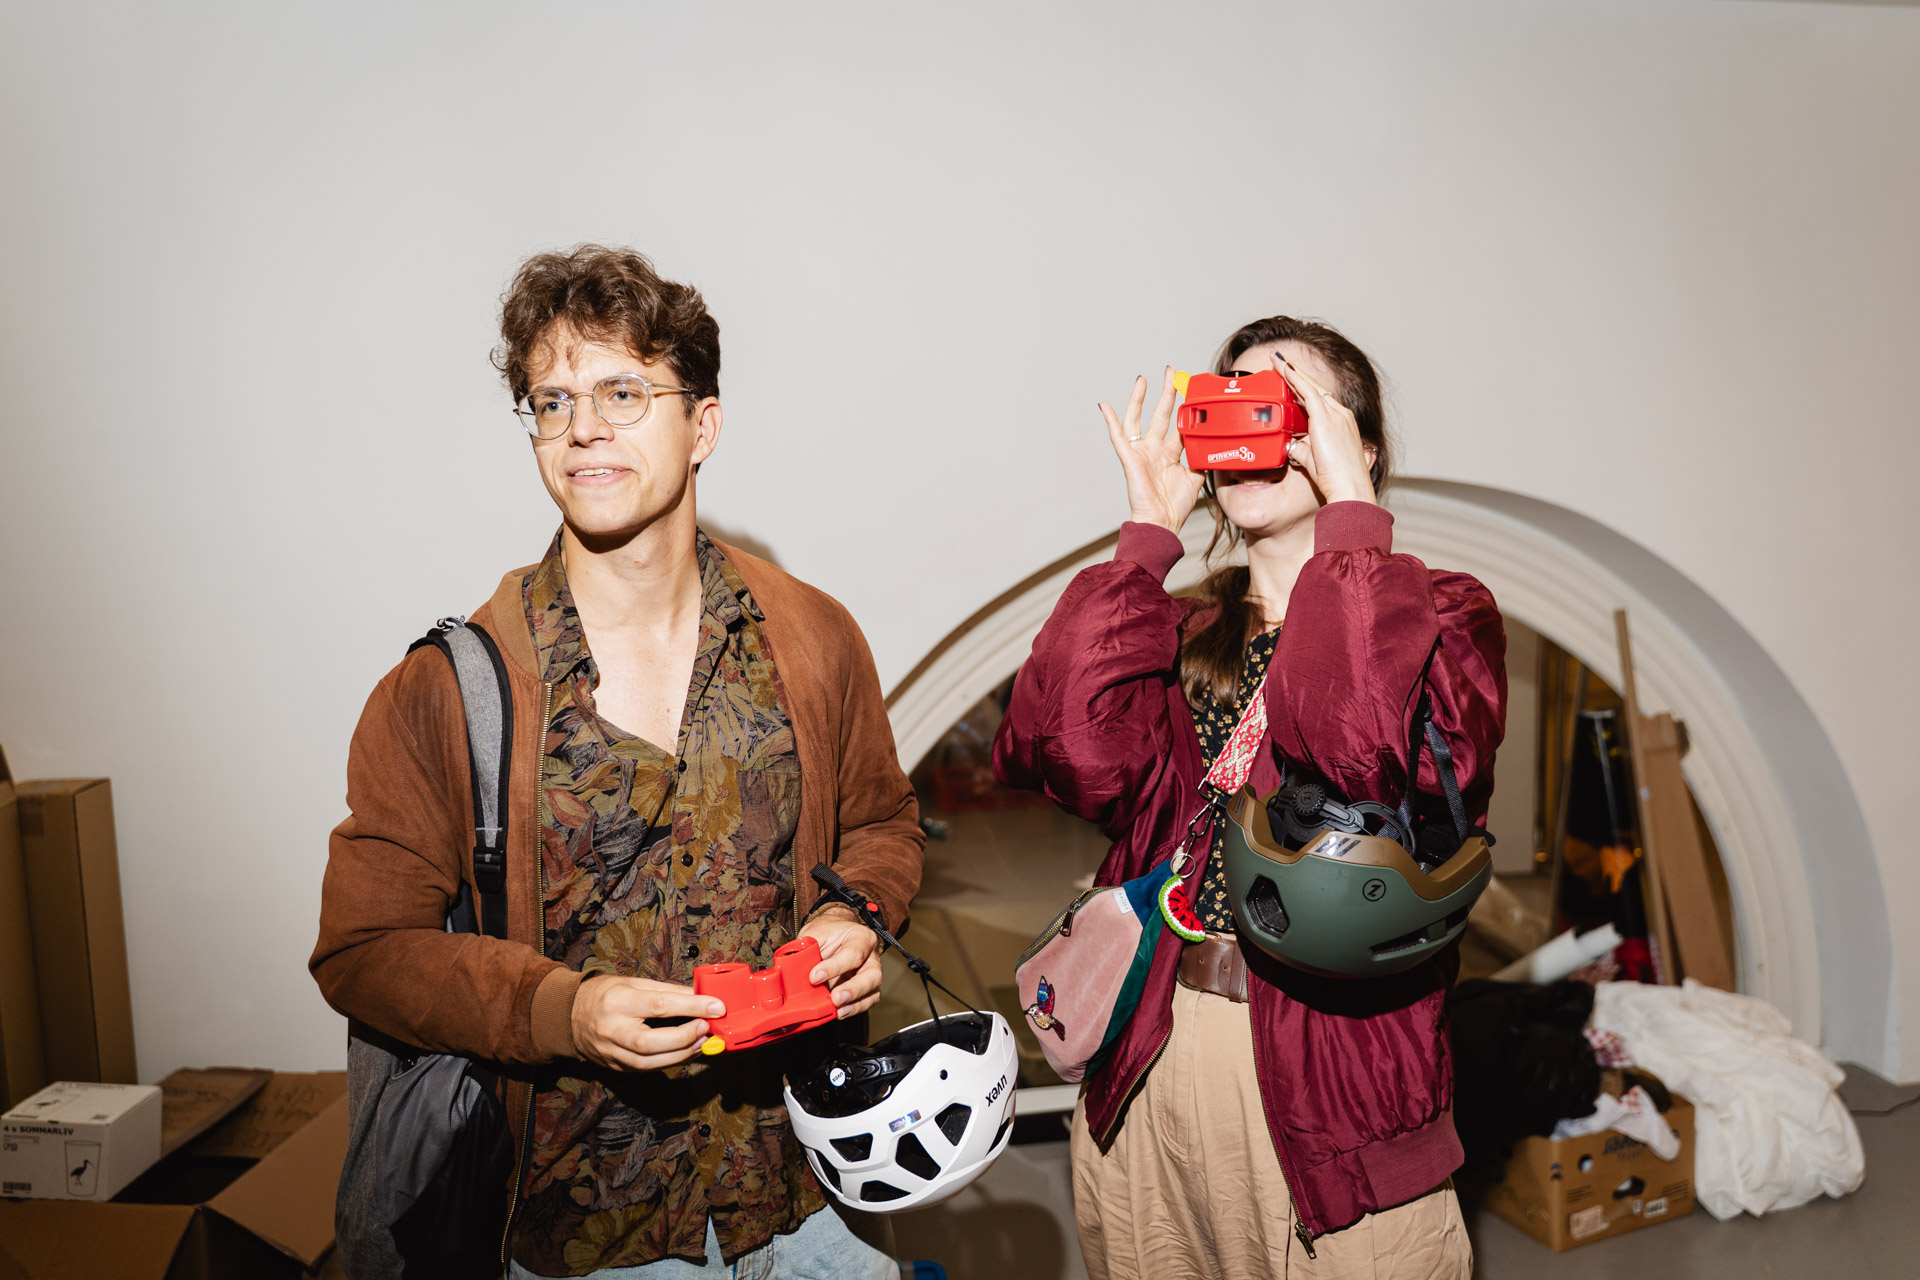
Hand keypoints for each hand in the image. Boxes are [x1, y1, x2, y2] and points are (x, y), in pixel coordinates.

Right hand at [570, 975, 724, 1071]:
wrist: (569, 1015)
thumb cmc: (605, 994)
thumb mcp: (634, 982)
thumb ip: (667, 991)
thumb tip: (700, 996)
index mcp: (617, 1001)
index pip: (660, 1006)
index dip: (692, 1007)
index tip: (717, 1007)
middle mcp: (612, 1029)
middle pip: (651, 1042)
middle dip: (685, 1037)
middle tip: (707, 1028)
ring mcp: (611, 1052)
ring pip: (649, 1062)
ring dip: (682, 1054)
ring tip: (702, 1042)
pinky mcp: (615, 1067)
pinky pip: (646, 1069)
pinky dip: (669, 1062)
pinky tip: (686, 1052)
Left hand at [798, 905, 883, 1019]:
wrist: (835, 934)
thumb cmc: (828, 933)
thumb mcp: (816, 932)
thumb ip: (808, 948)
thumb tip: (791, 966)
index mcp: (861, 937)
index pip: (853, 954)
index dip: (834, 967)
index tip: (814, 976)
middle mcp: (871, 957)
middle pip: (872, 976)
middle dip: (853, 989)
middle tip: (835, 997)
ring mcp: (870, 975)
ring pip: (872, 992)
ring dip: (855, 1004)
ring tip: (838, 1010)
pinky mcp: (866, 990)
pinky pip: (866, 1002)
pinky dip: (853, 1009)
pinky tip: (839, 1012)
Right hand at [1100, 367, 1206, 533]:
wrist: (1162, 523)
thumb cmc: (1175, 505)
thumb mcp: (1197, 476)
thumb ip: (1202, 457)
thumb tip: (1214, 439)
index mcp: (1170, 454)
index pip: (1177, 424)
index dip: (1184, 408)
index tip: (1191, 389)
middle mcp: (1154, 450)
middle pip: (1159, 415)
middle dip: (1166, 393)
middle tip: (1170, 373)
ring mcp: (1141, 453)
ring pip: (1137, 420)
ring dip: (1139, 399)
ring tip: (1142, 380)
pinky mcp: (1130, 459)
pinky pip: (1118, 437)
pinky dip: (1110, 421)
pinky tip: (1105, 406)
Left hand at [1270, 350, 1376, 505]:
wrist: (1349, 486)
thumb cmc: (1337, 479)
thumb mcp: (1314, 460)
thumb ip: (1303, 449)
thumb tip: (1291, 444)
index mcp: (1340, 423)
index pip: (1319, 399)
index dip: (1304, 387)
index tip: (1291, 377)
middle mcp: (1340, 414)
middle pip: (1315, 388)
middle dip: (1297, 374)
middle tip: (1281, 361)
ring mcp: (1335, 415)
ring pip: (1311, 387)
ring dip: (1293, 372)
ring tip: (1278, 360)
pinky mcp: (1327, 419)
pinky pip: (1308, 392)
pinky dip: (1296, 379)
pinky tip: (1285, 369)